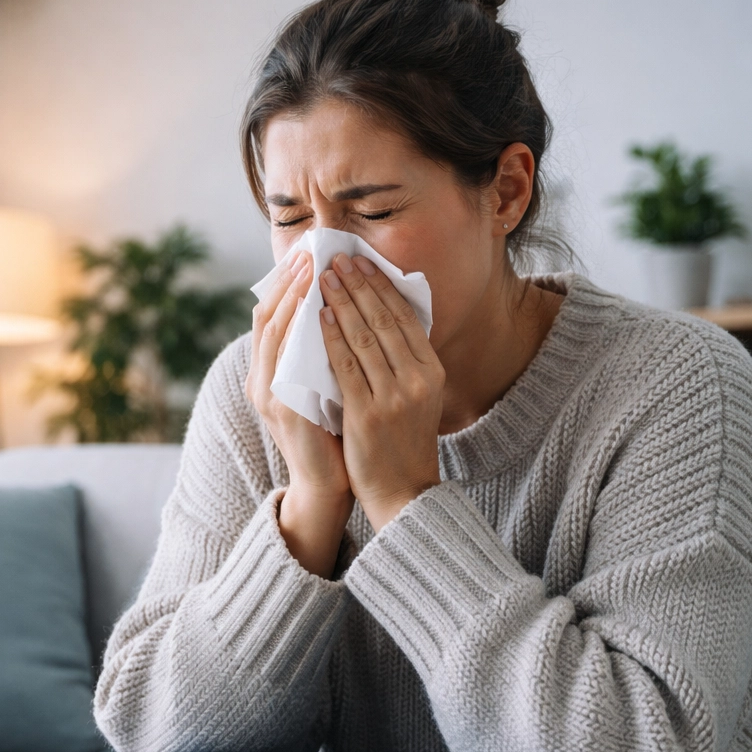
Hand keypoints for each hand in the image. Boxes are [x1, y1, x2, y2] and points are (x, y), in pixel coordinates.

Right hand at [246, 251, 353, 576]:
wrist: (329, 486)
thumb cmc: (334, 434)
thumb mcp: (325, 385)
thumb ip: (322, 354)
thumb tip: (341, 310)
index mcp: (268, 373)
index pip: (270, 314)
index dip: (286, 282)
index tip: (309, 254)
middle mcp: (260, 380)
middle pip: (266, 315)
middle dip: (289, 281)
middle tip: (312, 252)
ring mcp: (268, 395)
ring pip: (274, 332)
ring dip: (294, 297)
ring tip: (316, 269)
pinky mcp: (284, 410)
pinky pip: (288, 360)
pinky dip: (301, 330)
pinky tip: (321, 311)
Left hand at [319, 253, 444, 530]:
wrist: (403, 493)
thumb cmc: (403, 441)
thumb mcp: (418, 396)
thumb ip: (405, 361)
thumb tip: (382, 316)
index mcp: (433, 371)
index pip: (404, 317)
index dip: (381, 286)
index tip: (361, 262)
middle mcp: (419, 380)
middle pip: (384, 320)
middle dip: (359, 284)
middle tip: (337, 258)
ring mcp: (394, 396)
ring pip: (364, 337)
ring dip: (341, 302)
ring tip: (323, 277)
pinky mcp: (368, 413)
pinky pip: (345, 366)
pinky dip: (331, 337)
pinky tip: (318, 317)